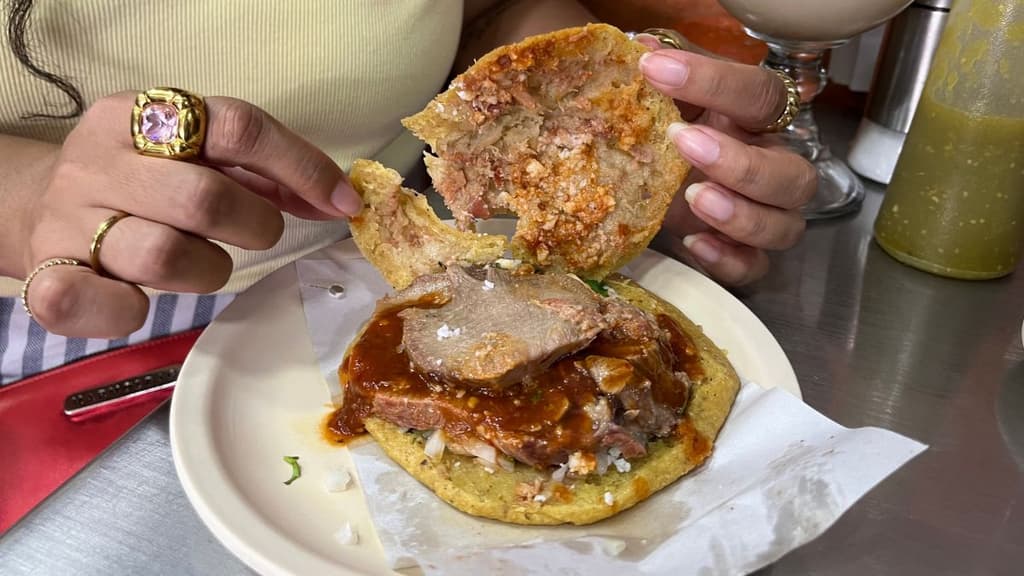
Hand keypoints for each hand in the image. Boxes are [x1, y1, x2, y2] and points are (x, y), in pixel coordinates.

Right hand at [22, 92, 360, 337]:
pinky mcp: (49, 273)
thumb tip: (339, 200)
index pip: (237, 127)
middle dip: (254, 225)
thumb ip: (264, 172)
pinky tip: (139, 300)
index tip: (341, 203)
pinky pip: (96, 303)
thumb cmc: (143, 182)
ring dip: (206, 271)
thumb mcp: (195, 156)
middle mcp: (101, 160)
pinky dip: (131, 311)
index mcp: (141, 114)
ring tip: (200, 262)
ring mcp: (71, 218)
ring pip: (165, 256)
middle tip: (256, 233)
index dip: (301, 167)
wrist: (37, 207)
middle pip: (204, 197)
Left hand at [637, 40, 816, 284]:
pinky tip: (693, 243)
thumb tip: (638, 45)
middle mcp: (769, 166)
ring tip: (692, 197)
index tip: (653, 68)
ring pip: (786, 226)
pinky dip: (730, 260)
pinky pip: (756, 267)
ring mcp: (760, 215)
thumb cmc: (665, 129)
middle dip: (742, 162)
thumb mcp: (663, 96)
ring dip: (743, 215)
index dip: (713, 80)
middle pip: (792, 174)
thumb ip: (660, 71)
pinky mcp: (739, 254)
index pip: (760, 94)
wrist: (647, 180)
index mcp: (754, 120)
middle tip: (683, 142)